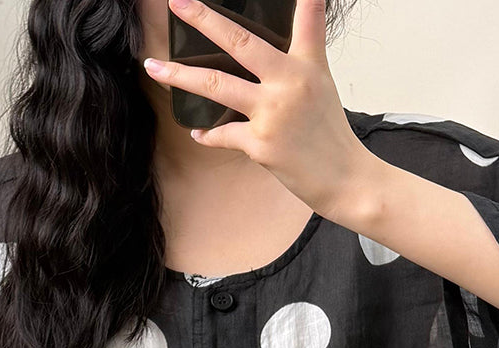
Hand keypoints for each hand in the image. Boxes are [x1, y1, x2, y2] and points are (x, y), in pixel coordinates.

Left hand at [143, 0, 373, 221]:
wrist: (344, 179)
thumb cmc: (330, 133)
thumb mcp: (321, 84)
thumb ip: (302, 52)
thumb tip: (276, 42)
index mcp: (304, 66)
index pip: (304, 19)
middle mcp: (287, 83)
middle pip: (239, 43)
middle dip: (204, 20)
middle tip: (177, 2)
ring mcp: (272, 114)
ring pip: (216, 86)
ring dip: (180, 76)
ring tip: (154, 67)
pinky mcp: (260, 144)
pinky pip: (224, 135)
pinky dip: (209, 135)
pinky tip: (198, 133)